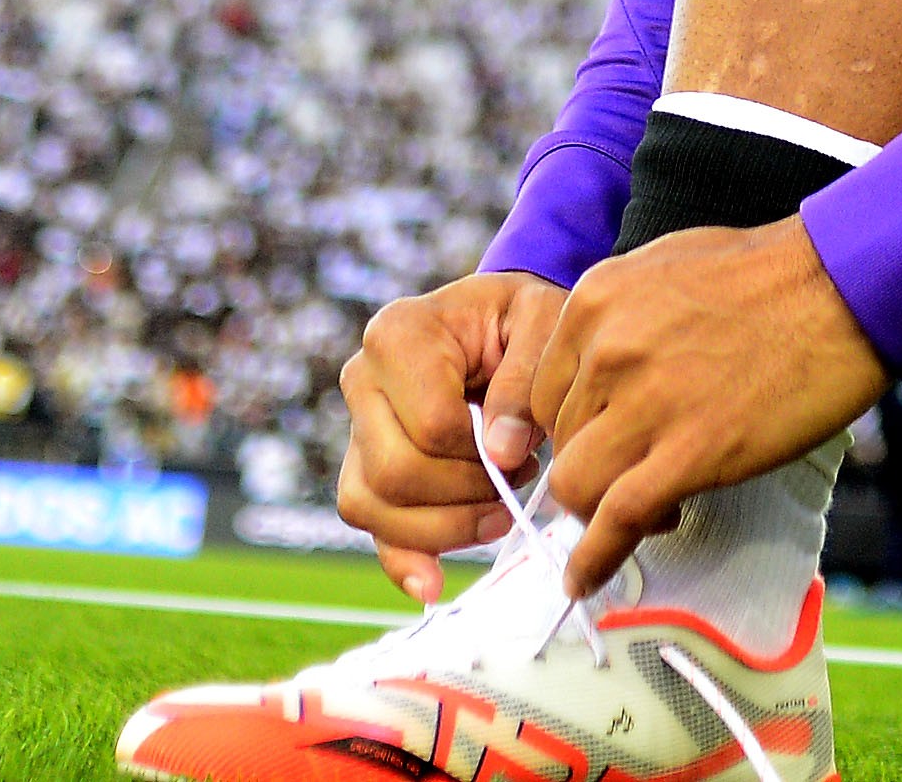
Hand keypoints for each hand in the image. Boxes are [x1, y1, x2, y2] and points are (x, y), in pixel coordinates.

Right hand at [337, 269, 568, 602]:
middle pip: (395, 473)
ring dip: (444, 528)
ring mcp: (356, 425)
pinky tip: (432, 585)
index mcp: (399, 334)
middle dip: (465, 495)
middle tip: (518, 480)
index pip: (432, 427)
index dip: (482, 456)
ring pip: (374, 506)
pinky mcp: (364, 463)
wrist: (504, 318)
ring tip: (500, 511)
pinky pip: (369, 521)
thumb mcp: (545, 320)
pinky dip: (400, 558)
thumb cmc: (525, 316)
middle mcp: (362, 379)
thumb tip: (503, 454)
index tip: (525, 449)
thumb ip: (526, 380)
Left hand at [532, 219, 885, 595]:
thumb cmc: (779, 271)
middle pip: (560, 441)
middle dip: (591, 465)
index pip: (542, 390)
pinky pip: (617, 520)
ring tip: (639, 516)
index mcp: (598, 301)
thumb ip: (623, 313)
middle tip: (636, 475)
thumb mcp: (671, 265)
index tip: (597, 443)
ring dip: (595, 511)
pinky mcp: (692, 451)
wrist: (849, 284)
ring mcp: (647, 403)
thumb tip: (603, 360)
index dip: (570, 427)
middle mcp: (608, 350)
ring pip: (577, 484)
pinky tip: (585, 580)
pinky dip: (594, 559)